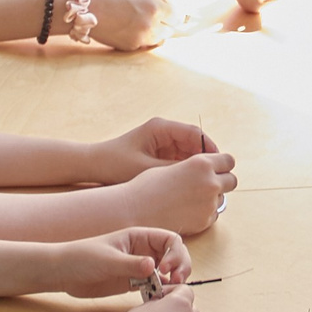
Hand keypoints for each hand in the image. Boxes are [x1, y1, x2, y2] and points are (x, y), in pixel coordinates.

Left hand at [49, 228, 189, 298]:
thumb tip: (153, 267)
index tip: (165, 269)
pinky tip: (157, 300)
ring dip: (173, 281)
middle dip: (180, 267)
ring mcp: (139, 267)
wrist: (63, 274)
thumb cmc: (81, 258)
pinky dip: (160, 292)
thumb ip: (130, 264)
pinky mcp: (133, 283)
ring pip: (166, 272)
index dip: (175, 253)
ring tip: (168, 292)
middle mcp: (143, 251)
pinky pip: (154, 286)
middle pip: (174, 256)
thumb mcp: (107, 260)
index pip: (170, 240)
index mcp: (139, 237)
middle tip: (175, 281)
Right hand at [87, 0, 174, 50]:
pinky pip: (145, 45)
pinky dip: (142, 39)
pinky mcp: (132, 48)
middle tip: (152, 18)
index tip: (166, 13)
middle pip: (170, 30)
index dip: (171, 13)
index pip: (176, 16)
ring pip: (160, 39)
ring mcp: (142, 38)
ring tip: (140, 23)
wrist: (85, 11)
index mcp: (154, 7)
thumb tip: (175, 6)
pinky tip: (130, 30)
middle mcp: (151, 24)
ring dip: (155, 33)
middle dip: (164, 24)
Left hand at [87, 117, 220, 182]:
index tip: (217, 165)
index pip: (195, 133)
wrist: (94, 165)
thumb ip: (172, 169)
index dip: (210, 149)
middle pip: (194, 142)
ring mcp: (162, 141)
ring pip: (189, 152)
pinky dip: (185, 170)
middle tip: (215, 176)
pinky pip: (179, 159)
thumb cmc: (115, 164)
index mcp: (161, 128)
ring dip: (196, 166)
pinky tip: (191, 184)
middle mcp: (164, 131)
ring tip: (205, 182)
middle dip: (205, 159)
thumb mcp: (145, 168)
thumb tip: (198, 175)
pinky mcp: (159, 152)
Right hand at [120, 153, 237, 234]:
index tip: (217, 168)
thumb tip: (210, 169)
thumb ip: (195, 167)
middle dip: (223, 181)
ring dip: (212, 198)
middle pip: (232, 180)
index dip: (223, 164)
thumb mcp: (173, 166)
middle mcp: (210, 182)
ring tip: (190, 199)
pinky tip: (186, 211)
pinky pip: (213, 215)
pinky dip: (204, 213)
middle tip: (209, 185)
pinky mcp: (204, 221)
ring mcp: (209, 204)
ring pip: (222, 199)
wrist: (134, 210)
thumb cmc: (148, 185)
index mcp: (201, 163)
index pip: (228, 160)